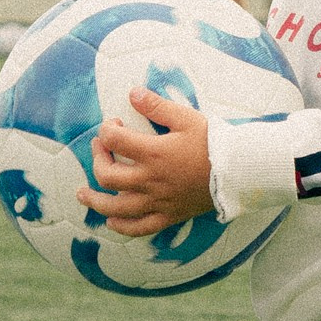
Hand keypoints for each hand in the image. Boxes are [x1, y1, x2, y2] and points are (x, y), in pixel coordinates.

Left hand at [86, 88, 213, 236]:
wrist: (238, 171)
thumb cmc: (213, 142)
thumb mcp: (186, 118)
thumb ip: (157, 106)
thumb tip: (132, 92)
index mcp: (153, 153)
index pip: (114, 140)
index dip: (106, 129)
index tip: (112, 124)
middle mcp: (150, 180)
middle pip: (107, 175)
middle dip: (97, 158)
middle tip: (100, 148)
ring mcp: (158, 201)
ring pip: (116, 208)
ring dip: (95, 201)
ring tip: (82, 194)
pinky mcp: (168, 216)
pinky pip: (139, 228)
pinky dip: (122, 227)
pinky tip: (111, 222)